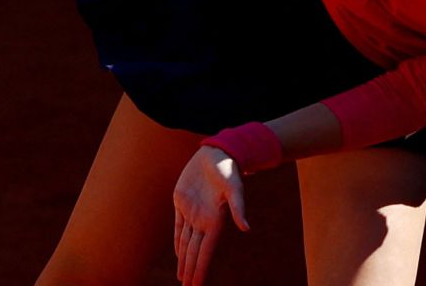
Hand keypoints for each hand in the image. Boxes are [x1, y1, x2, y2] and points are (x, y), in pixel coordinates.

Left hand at [173, 145, 251, 284]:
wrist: (218, 151)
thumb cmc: (228, 169)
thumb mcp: (234, 187)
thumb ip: (238, 207)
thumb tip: (246, 228)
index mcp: (214, 221)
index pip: (204, 252)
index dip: (199, 269)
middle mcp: (203, 221)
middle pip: (194, 253)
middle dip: (191, 272)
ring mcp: (192, 212)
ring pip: (186, 243)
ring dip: (184, 261)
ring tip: (183, 278)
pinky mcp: (181, 202)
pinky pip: (178, 228)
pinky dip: (178, 243)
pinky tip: (179, 254)